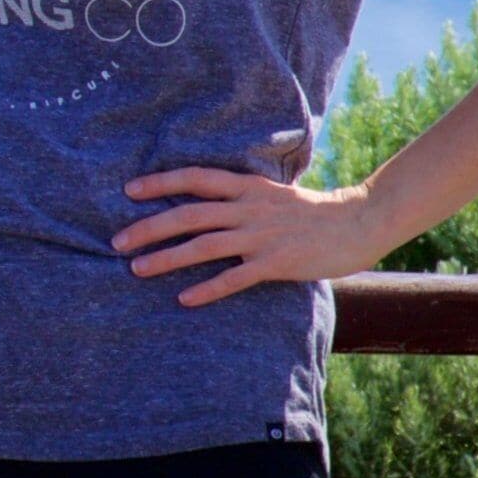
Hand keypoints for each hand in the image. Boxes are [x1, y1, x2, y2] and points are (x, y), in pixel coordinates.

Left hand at [113, 168, 396, 307]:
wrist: (359, 222)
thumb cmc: (311, 211)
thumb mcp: (271, 193)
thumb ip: (240, 196)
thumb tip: (202, 201)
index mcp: (248, 186)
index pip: (196, 178)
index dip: (161, 182)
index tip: (128, 190)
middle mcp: (250, 208)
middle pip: (189, 214)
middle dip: (149, 227)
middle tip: (117, 241)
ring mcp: (262, 236)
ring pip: (204, 246)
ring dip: (167, 258)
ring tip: (137, 269)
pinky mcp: (277, 263)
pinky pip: (235, 278)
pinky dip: (208, 288)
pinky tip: (184, 298)